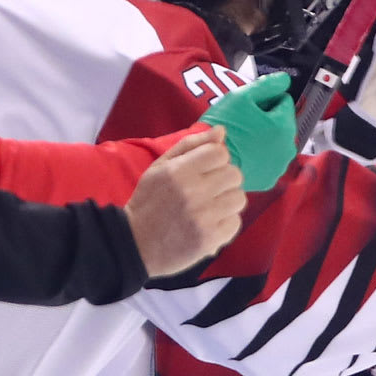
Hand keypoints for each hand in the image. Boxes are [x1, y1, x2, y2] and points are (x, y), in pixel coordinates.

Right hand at [124, 129, 245, 277]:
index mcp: (178, 171)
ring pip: (240, 198)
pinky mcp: (210, 238)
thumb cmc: (150, 201)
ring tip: (207, 208)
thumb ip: (191, 145)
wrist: (135, 244)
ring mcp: (203, 217)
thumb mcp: (161, 167)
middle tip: (206, 191)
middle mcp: (193, 192)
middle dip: (223, 181)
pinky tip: (207, 224)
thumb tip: (221, 131)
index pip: (220, 153)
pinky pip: (236, 222)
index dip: (216, 161)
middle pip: (235, 174)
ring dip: (227, 202)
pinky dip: (225, 224)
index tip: (204, 171)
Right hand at [199, 71, 296, 190]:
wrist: (204, 160)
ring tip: (241, 138)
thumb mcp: (240, 98)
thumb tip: (284, 79)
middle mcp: (287, 148)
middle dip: (266, 119)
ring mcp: (278, 166)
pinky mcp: (268, 179)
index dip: (265, 99)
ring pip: (276, 143)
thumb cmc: (221, 127)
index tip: (250, 105)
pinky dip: (259, 156)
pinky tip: (243, 152)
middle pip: (282, 123)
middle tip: (243, 121)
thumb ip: (266, 86)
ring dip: (264, 138)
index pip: (283, 101)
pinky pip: (268, 161)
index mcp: (284, 126)